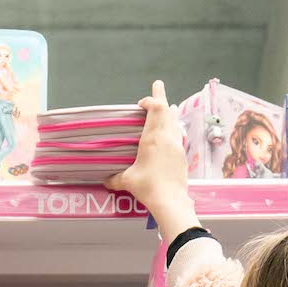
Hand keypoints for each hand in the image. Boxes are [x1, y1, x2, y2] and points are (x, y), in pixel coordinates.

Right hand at [110, 78, 194, 235]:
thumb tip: (105, 180)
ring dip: (170, 112)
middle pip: (167, 110)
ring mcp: (177, 146)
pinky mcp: (182, 156)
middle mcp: (167, 138)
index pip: (156, 109)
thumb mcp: (127, 181)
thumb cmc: (147, 187)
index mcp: (153, 138)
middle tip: (158, 85)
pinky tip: (173, 131)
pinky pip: (178, 135)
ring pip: (175, 122)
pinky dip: (174, 128)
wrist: (170, 201)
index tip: (142, 102)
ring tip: (170, 106)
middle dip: (161, 97)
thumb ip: (114, 178)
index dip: (150, 100)